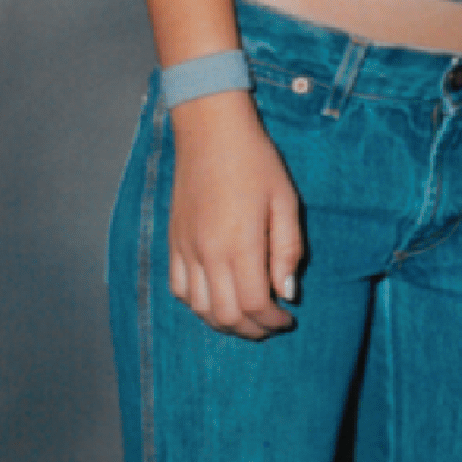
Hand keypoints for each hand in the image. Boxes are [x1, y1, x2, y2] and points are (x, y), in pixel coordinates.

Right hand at [166, 92, 301, 339]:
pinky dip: (198, 305)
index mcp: (239, 244)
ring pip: (198, 309)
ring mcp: (185, 250)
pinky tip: (217, 298)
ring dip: (224, 322)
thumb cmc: (256, 162)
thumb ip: (288, 249)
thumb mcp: (285, 200)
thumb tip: (286, 292)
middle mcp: (207, 254)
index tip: (288, 319)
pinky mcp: (173, 242)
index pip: (252, 304)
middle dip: (251, 329)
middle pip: (224, 315)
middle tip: (271, 324)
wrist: (211, 133)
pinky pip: (179, 289)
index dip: (272, 321)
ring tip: (248, 316)